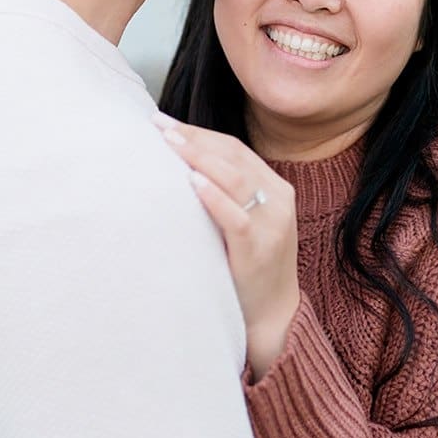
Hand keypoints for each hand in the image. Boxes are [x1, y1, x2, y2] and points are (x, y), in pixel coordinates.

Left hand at [152, 110, 299, 379]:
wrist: (274, 315)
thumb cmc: (250, 264)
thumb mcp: (246, 221)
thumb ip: (228, 194)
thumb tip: (181, 165)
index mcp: (276, 188)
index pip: (234, 150)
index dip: (200, 133)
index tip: (165, 122)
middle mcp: (279, 200)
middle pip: (233, 157)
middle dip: (194, 138)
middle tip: (159, 126)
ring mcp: (273, 225)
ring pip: (236, 179)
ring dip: (200, 158)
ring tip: (170, 144)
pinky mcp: (260, 250)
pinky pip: (237, 217)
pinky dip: (214, 196)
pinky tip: (192, 182)